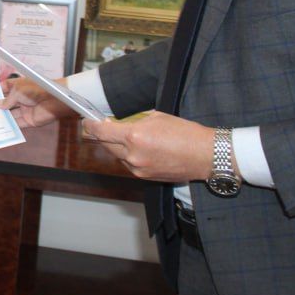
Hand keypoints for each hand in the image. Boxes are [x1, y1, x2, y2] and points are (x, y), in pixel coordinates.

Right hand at [0, 76, 74, 127]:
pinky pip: (17, 124)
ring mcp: (25, 109)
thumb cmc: (37, 90)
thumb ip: (7, 100)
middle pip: (6, 102)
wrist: (54, 100)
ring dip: (1, 116)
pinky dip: (9, 125)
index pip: (5, 88)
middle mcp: (21, 98)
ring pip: (10, 114)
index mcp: (19, 86)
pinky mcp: (29, 120)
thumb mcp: (17, 92)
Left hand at [83, 112, 216, 182]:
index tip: (87, 120)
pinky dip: (128, 156)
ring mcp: (138, 168)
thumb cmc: (186, 133)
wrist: (207, 156)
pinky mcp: (145, 177)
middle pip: (106, 145)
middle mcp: (133, 154)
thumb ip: (135, 119)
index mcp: (135, 136)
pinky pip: (128, 165)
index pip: (102, 131)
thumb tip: (120, 120)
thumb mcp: (158, 117)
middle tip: (103, 126)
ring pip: (117, 156)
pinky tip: (138, 149)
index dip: (91, 125)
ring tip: (126, 137)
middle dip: (103, 135)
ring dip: (117, 146)